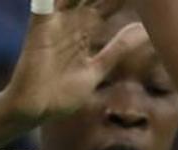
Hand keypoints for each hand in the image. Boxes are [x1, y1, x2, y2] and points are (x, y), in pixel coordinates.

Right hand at [3, 0, 147, 123]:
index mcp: (87, 29)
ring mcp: (56, 21)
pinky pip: (47, 1)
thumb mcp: (97, 69)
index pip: (110, 3)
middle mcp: (72, 20)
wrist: (34, 111)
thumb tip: (144, 32)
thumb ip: (118, 48)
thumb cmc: (61, 94)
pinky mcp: (41, 25)